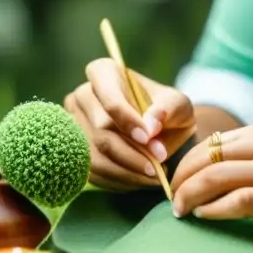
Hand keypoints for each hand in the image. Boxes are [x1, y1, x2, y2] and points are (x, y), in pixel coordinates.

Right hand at [64, 58, 195, 191]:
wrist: (163, 134)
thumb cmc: (168, 112)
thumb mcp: (178, 105)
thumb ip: (167, 109)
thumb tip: (149, 126)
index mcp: (105, 73)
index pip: (109, 98)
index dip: (126, 119)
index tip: (147, 137)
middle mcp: (82, 96)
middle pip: (102, 130)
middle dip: (133, 151)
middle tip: (159, 163)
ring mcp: (73, 125)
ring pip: (96, 155)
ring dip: (127, 170)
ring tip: (153, 175)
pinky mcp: (74, 152)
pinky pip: (92, 172)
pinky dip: (118, 180)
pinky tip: (139, 180)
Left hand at [169, 124, 252, 227]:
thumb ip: (249, 151)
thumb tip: (206, 169)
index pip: (209, 145)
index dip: (185, 164)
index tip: (175, 182)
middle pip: (206, 159)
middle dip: (181, 181)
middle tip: (172, 199)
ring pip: (216, 178)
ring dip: (190, 196)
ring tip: (181, 211)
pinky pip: (238, 201)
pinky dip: (214, 209)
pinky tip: (205, 216)